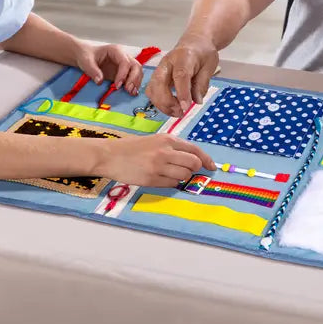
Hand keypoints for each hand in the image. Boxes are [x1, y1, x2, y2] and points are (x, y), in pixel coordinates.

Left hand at [75, 43, 142, 95]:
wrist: (85, 55)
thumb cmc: (86, 55)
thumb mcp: (86, 61)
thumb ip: (92, 70)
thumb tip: (99, 81)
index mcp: (116, 51)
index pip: (125, 62)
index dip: (123, 74)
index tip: (117, 85)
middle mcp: (123, 56)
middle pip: (135, 66)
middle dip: (134, 79)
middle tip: (127, 90)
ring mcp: (125, 65)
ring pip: (137, 72)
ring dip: (136, 82)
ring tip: (131, 93)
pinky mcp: (124, 72)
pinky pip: (133, 77)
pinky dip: (134, 85)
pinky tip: (132, 92)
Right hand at [97, 133, 215, 186]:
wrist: (110, 155)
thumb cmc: (132, 148)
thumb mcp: (154, 141)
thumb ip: (172, 148)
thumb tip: (192, 159)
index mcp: (167, 139)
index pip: (195, 149)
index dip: (206, 159)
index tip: (212, 167)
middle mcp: (165, 151)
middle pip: (193, 163)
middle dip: (194, 169)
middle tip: (187, 171)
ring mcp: (158, 166)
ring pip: (184, 175)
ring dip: (181, 177)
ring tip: (169, 173)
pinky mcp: (151, 179)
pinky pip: (171, 184)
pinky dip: (170, 183)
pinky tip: (160, 178)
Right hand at [145, 34, 218, 116]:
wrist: (194, 43)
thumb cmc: (203, 52)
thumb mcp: (210, 65)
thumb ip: (202, 83)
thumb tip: (196, 101)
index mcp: (184, 57)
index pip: (180, 75)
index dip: (182, 93)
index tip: (185, 107)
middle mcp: (168, 62)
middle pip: (159, 83)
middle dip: (167, 102)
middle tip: (181, 112)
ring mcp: (160, 69)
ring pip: (152, 89)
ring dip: (162, 105)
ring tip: (177, 112)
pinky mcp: (157, 77)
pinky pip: (152, 92)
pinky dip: (159, 103)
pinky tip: (171, 107)